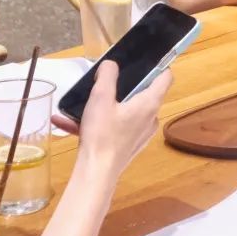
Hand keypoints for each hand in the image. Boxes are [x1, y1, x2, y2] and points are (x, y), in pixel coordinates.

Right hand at [52, 60, 171, 178]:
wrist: (96, 173)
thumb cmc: (102, 134)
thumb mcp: (100, 98)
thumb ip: (107, 76)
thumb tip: (111, 64)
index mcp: (149, 103)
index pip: (165, 78)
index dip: (158, 67)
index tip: (144, 62)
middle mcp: (151, 118)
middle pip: (144, 94)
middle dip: (125, 87)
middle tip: (106, 83)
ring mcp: (142, 133)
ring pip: (126, 112)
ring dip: (105, 107)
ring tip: (81, 105)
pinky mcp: (130, 145)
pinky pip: (116, 127)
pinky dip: (99, 123)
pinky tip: (70, 124)